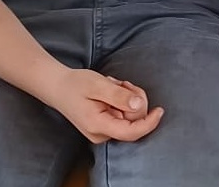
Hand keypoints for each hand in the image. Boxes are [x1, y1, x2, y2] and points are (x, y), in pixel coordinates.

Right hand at [48, 68, 163, 142]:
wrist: (58, 87)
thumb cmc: (76, 84)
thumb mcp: (98, 85)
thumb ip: (118, 96)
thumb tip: (138, 105)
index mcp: (98, 125)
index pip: (130, 132)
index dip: (149, 123)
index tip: (160, 110)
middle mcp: (101, 134)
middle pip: (134, 121)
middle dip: (135, 99)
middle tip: (123, 83)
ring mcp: (103, 131)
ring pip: (131, 116)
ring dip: (128, 97)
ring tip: (114, 85)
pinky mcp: (106, 125)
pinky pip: (124, 115)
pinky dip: (123, 100)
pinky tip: (112, 91)